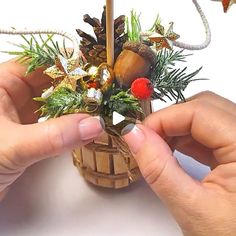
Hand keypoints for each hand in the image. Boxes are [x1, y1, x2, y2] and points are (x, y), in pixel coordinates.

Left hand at [0, 59, 102, 199]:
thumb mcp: (12, 146)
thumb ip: (53, 136)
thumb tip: (93, 125)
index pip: (37, 64)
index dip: (64, 65)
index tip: (91, 73)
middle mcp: (9, 98)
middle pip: (49, 84)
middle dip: (75, 89)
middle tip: (100, 95)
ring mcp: (19, 118)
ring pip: (53, 106)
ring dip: (74, 110)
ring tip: (97, 111)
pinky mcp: (27, 136)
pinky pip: (53, 125)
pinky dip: (68, 128)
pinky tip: (83, 129)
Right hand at [123, 91, 235, 235]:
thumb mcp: (192, 209)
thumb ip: (159, 169)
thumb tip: (133, 134)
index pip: (199, 111)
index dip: (163, 118)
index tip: (139, 134)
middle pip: (204, 107)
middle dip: (170, 120)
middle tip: (147, 140)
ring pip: (206, 116)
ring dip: (177, 128)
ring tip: (158, 148)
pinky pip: (210, 131)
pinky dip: (187, 137)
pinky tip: (173, 150)